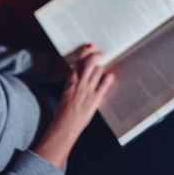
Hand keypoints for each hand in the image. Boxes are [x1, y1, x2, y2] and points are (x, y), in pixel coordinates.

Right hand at [32, 44, 113, 168]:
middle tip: (99, 53)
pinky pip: (103, 86)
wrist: (65, 125)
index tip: (88, 48)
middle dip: (95, 55)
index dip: (83, 54)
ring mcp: (88, 90)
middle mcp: (79, 83)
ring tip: (103, 67)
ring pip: (97, 71)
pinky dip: (108, 79)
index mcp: (70, 82)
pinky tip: (111, 76)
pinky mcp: (95, 99)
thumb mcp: (64, 94)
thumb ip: (70, 84)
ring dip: (101, 68)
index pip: (77, 62)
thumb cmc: (62, 112)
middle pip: (88, 63)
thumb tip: (75, 78)